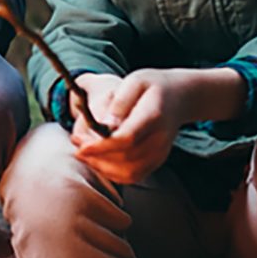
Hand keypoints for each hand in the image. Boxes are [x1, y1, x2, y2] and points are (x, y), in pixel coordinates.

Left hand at [71, 68, 188, 184]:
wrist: (180, 97)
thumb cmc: (152, 86)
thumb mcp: (134, 81)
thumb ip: (120, 102)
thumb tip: (104, 124)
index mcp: (153, 116)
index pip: (127, 139)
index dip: (101, 146)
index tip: (81, 146)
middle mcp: (160, 139)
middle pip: (126, 159)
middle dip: (97, 157)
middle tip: (76, 146)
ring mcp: (160, 153)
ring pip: (129, 173)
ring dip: (102, 168)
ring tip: (83, 154)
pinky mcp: (157, 161)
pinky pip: (134, 176)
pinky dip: (113, 173)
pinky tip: (98, 161)